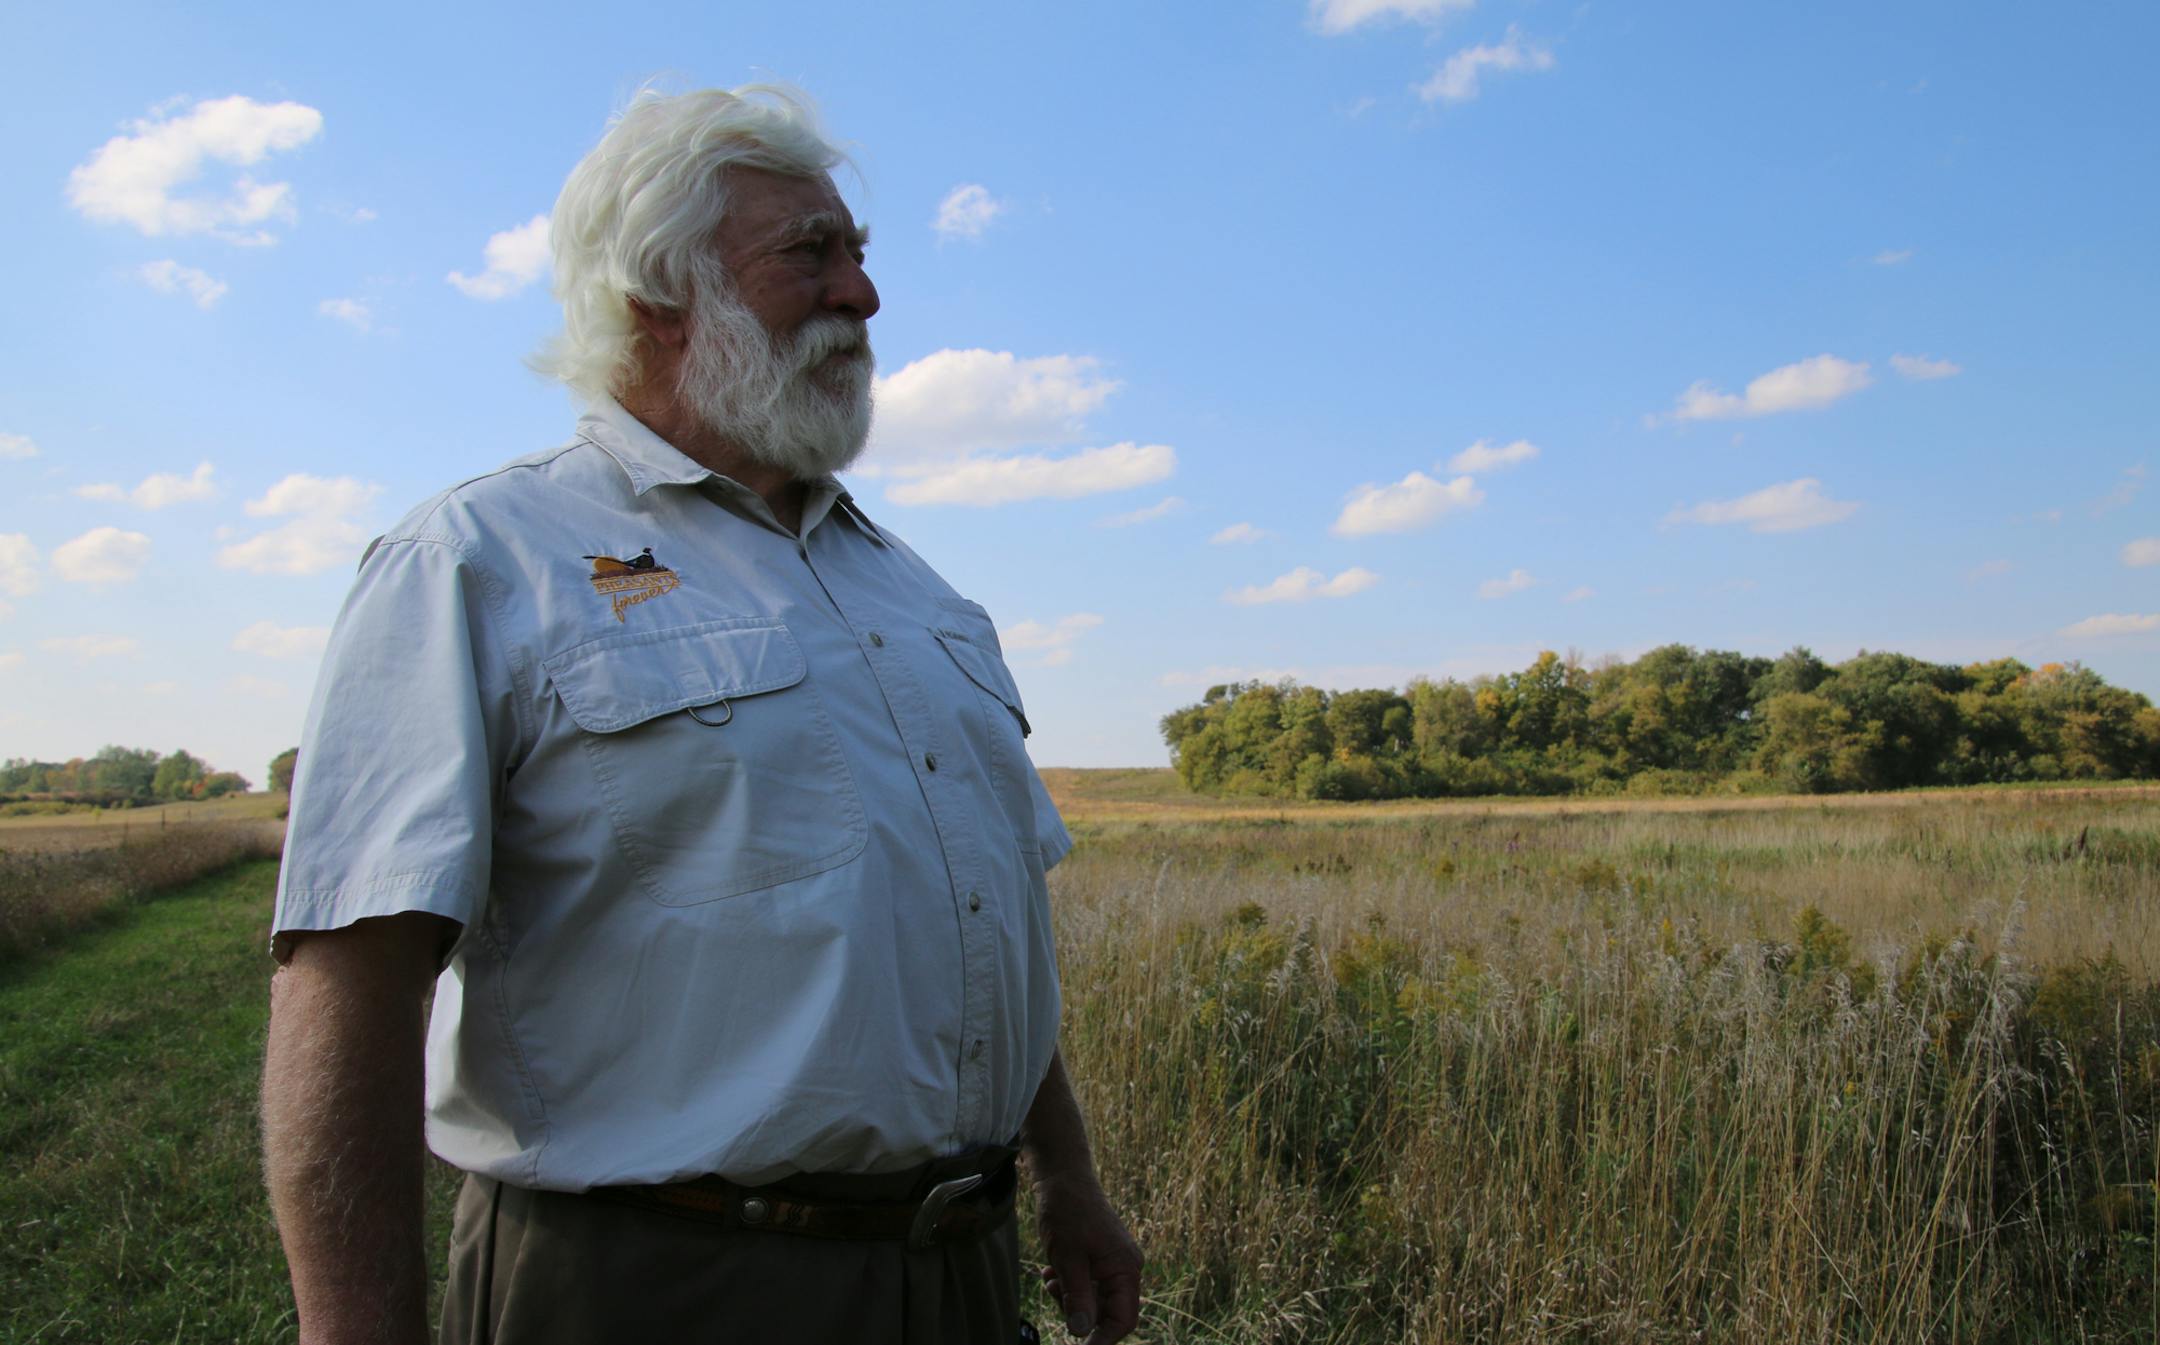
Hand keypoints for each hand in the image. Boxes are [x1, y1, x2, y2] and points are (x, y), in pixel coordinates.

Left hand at [1034, 1171, 1141, 1343]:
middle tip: (1052, 1290)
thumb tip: (1082, 1333)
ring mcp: (1112, 1263)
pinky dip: (1067, 1283)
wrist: (1062, 1177)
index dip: (1102, 1339)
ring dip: (1068, 1295)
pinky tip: (1052, 1269)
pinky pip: (1086, 1284)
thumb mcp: (1069, 1259)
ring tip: (1050, 1276)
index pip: (1123, 1319)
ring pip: (1091, 1299)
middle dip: (1076, 1309)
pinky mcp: (1098, 1258)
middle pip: (1105, 1312)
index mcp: (1126, 1268)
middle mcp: (1125, 1268)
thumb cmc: (1068, 1212)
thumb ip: (1078, 1297)